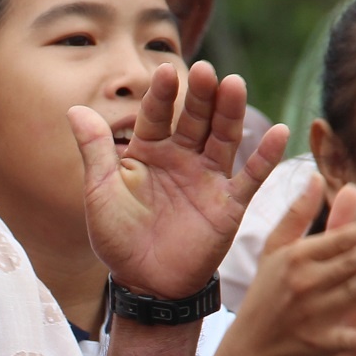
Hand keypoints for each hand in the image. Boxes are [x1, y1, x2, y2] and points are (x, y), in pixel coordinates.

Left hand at [70, 62, 287, 299]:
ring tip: (235, 84)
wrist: (145, 284)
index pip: (156, 114)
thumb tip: (74, 109)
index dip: (161, 94)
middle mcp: (181, 157)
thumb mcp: (101, 193)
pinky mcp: (229, 204)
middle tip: (206, 71)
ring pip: (223, 137)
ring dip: (230, 112)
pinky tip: (281, 132)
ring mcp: (207, 178)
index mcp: (148, 151)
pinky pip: (250, 177)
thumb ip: (95, 151)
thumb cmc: (118, 238)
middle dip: (200, 95)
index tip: (164, 71)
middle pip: (195, 118)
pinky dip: (266, 157)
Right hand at [227, 178, 355, 355]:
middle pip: (347, 263)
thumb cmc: (267, 292)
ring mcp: (309, 314)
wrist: (251, 347)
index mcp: (296, 258)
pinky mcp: (316, 343)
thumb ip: (297, 213)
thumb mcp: (274, 249)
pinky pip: (340, 339)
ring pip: (348, 294)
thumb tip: (316, 175)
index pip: (338, 239)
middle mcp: (303, 283)